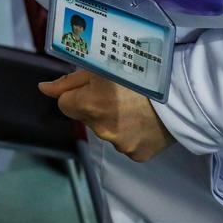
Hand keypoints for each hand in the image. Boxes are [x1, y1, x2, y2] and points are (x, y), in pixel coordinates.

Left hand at [38, 70, 174, 161]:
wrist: (179, 96)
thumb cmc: (138, 74)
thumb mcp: (101, 68)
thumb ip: (68, 82)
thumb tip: (43, 90)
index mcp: (89, 105)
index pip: (65, 104)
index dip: (76, 93)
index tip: (92, 87)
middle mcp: (101, 128)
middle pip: (86, 117)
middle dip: (95, 106)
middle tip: (118, 93)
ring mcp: (119, 144)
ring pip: (105, 130)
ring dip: (113, 119)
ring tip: (135, 105)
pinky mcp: (137, 155)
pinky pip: (125, 143)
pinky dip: (130, 132)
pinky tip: (143, 119)